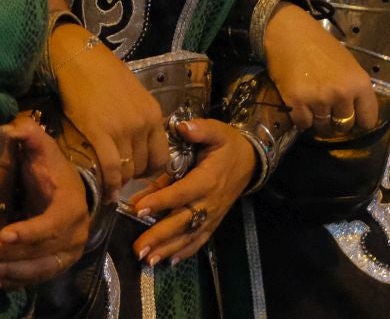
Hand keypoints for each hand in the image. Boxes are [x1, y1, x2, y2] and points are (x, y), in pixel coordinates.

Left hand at [0, 115, 90, 289]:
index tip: (4, 234)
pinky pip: (36, 278)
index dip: (30, 231)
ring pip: (38, 269)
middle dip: (8, 254)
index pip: (53, 224)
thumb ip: (29, 135)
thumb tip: (9, 129)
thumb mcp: (43, 149)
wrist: (69, 194)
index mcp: (72, 206)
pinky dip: (14, 281)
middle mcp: (74, 235)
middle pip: (41, 251)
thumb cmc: (52, 171)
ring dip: (9, 271)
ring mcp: (67, 254)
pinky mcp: (56, 265)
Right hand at [52, 29, 168, 197]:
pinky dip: (109, 184)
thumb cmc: (103, 72)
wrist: (79, 58)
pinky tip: (105, 192)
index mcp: (153, 113)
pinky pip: (111, 169)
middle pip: (144, 166)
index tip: (137, 172)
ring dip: (119, 182)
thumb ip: (139, 118)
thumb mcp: (133, 94)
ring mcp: (123, 130)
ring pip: (128, 171)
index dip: (149, 169)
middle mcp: (142, 124)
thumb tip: (135, 142)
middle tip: (119, 178)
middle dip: (132, 176)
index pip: (162, 156)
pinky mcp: (100, 133)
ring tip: (109, 183)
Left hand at [129, 120, 256, 265]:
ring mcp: (212, 215)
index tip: (138, 209)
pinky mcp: (214, 222)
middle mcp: (209, 202)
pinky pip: (199, 240)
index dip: (160, 201)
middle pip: (182, 221)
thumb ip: (199, 129)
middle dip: (159, 236)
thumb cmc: (228, 145)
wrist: (251, 161)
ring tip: (148, 261)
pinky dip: (184, 252)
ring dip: (168, 249)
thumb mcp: (216, 131)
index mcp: (207, 179)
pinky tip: (168, 262)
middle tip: (138, 248)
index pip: (181, 193)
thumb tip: (182, 127)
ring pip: (188, 236)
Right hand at [264, 1, 379, 134]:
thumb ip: (355, 89)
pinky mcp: (297, 102)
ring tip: (312, 103)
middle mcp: (342, 93)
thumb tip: (356, 114)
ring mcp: (319, 99)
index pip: (368, 120)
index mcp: (360, 83)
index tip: (352, 118)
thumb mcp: (348, 65)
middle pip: (344, 126)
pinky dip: (301, 118)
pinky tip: (300, 104)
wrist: (289, 32)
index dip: (360, 122)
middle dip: (337, 121)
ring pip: (323, 127)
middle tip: (328, 109)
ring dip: (318, 120)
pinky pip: (303, 124)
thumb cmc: (320, 45)